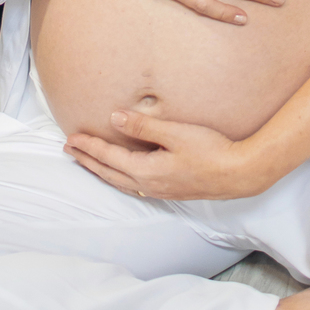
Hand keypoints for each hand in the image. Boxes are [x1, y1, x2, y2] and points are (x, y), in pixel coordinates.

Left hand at [66, 111, 259, 199]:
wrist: (239, 173)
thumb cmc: (211, 150)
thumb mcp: (176, 133)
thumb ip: (144, 127)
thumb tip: (115, 119)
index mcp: (147, 171)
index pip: (109, 157)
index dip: (89, 146)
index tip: (72, 137)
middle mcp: (149, 185)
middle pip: (109, 173)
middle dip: (88, 160)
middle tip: (70, 149)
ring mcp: (160, 190)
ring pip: (120, 182)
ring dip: (101, 170)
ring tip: (88, 161)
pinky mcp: (170, 190)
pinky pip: (133, 185)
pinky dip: (118, 177)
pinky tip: (121, 174)